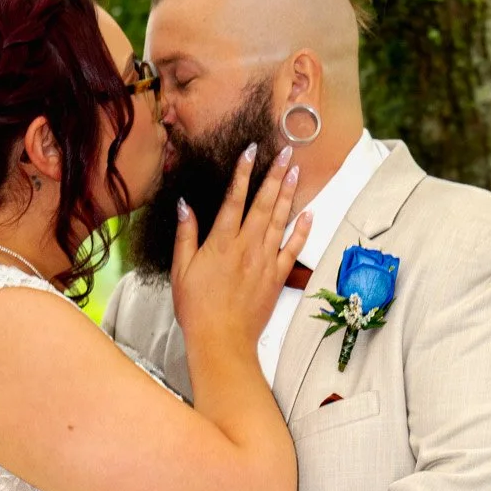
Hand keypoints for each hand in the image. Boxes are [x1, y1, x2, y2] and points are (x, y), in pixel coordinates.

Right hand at [170, 143, 311, 351]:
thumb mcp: (181, 270)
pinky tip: (309, 214)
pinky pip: (293, 249)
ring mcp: (264, 261)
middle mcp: (246, 246)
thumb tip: (185, 204)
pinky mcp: (277, 277)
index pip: (233, 198)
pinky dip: (302, 231)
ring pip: (280, 220)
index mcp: (221, 242)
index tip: (252, 150)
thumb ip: (186, 235)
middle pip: (263, 203)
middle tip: (287, 152)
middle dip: (275, 175)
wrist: (222, 340)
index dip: (243, 172)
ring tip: (296, 171)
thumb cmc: (197, 308)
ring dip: (289, 194)